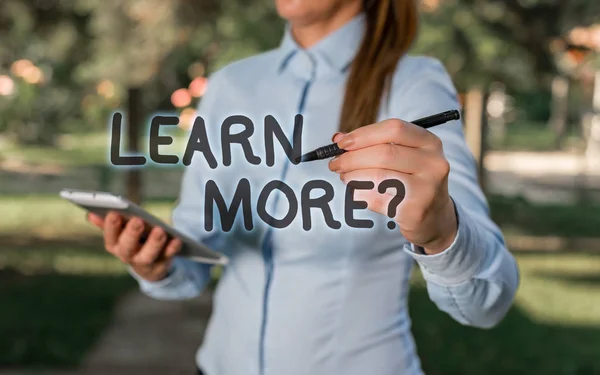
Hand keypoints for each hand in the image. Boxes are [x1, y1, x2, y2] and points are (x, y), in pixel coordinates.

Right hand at [87, 211, 181, 280]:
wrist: (150, 266)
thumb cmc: (134, 241)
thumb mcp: (121, 233)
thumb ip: (109, 223)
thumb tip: (91, 215)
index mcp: (114, 245)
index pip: (110, 237)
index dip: (111, 226)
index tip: (114, 213)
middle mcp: (127, 256)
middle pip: (127, 247)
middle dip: (131, 234)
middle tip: (138, 220)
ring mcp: (144, 263)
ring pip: (147, 256)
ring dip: (153, 243)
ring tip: (160, 230)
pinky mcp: (161, 266)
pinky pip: (167, 258)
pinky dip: (172, 249)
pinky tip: (177, 239)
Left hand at [328, 118, 457, 253]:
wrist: (435, 218)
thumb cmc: (412, 181)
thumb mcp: (403, 157)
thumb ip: (373, 144)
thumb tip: (338, 138)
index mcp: (429, 143)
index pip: (394, 129)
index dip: (363, 134)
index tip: (341, 142)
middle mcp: (433, 163)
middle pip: (383, 153)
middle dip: (352, 158)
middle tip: (335, 164)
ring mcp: (427, 188)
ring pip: (378, 177)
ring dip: (353, 176)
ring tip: (345, 177)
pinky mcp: (415, 210)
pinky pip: (377, 199)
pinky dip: (360, 194)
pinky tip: (357, 193)